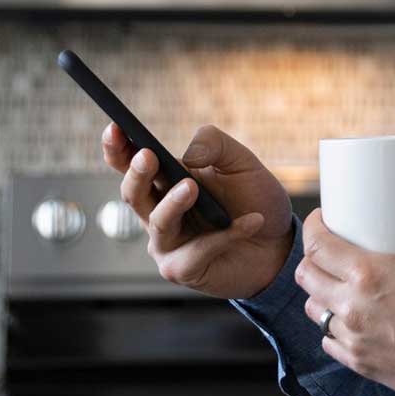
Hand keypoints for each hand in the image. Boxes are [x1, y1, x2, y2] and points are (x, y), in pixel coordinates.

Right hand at [103, 122, 295, 299]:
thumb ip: (216, 146)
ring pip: (159, 222)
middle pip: (133, 193)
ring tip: (192, 187)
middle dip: (138, 174)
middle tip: (148, 156)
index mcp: (165, 181)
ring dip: (174, 203)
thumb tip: (188, 155)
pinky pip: (197, 250)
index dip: (117, 148)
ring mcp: (167, 243)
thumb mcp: (242, 164)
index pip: (130, 163)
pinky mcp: (183, 269)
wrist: (280, 243)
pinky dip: (226, 235)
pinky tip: (252, 221)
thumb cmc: (255, 200)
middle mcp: (158, 212)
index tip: (114, 126)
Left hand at [295, 199, 394, 395]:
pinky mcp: (360, 363)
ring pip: (314, 311)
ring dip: (321, 296)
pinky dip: (334, 329)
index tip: (323, 220)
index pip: (318, 245)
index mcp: (369, 275)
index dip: (313, 227)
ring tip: (338, 287)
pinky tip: (351, 322)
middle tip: (329, 251)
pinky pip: (329, 343)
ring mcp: (353, 338)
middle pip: (307, 277)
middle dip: (313, 260)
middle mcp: (351, 307)